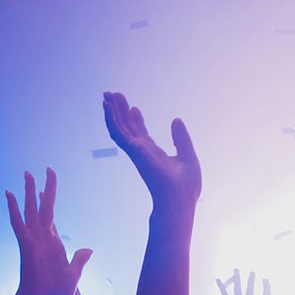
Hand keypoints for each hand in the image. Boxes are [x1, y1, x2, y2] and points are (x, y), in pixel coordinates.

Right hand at [7, 168, 91, 294]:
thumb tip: (88, 249)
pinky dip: (13, 208)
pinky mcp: (25, 244)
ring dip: (29, 191)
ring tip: (27, 173)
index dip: (49, 200)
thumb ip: (80, 260)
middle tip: (44, 169)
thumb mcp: (74, 275)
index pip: (50, 215)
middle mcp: (42, 237)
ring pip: (30, 210)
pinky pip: (18, 223)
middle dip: (43, 188)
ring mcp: (33, 239)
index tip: (47, 187)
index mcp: (54, 242)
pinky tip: (9, 194)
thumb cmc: (56, 292)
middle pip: (42, 207)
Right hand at [102, 92, 200, 214]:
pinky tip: (107, 106)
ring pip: (120, 128)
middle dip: (121, 111)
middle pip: (128, 127)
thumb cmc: (186, 186)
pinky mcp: (134, 151)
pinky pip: (118, 133)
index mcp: (154, 154)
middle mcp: (142, 152)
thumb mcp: (188, 155)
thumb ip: (181, 138)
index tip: (133, 108)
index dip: (137, 120)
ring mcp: (136, 152)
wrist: (180, 199)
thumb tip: (176, 119)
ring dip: (113, 111)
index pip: (141, 134)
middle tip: (115, 95)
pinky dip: (111, 119)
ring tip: (107, 95)